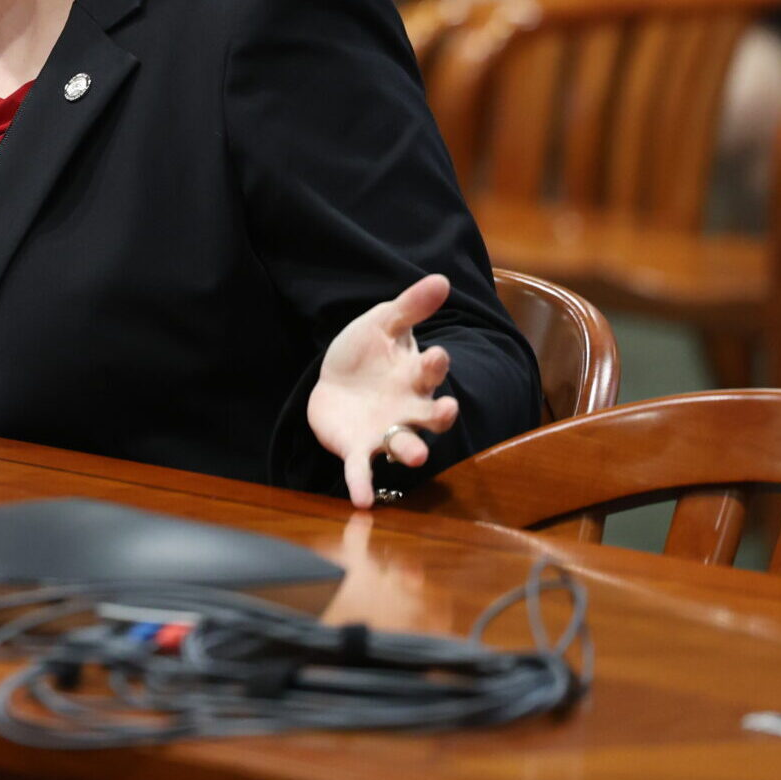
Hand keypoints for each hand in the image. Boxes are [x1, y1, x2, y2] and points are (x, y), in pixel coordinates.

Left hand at [307, 273, 461, 508]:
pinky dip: (363, 485)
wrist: (334, 379)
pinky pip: (363, 470)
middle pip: (431, 415)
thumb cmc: (366, 352)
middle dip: (440, 415)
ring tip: (414, 458)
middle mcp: (407, 408)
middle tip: (446, 410)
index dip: (434, 364)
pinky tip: (362, 501)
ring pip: (405, 446)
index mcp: (414, 376)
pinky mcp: (358, 450)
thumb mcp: (382, 323)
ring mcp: (385, 432)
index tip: (436, 354)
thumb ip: (410, 307)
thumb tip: (441, 279)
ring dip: (410, 451)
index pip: (430, 370)